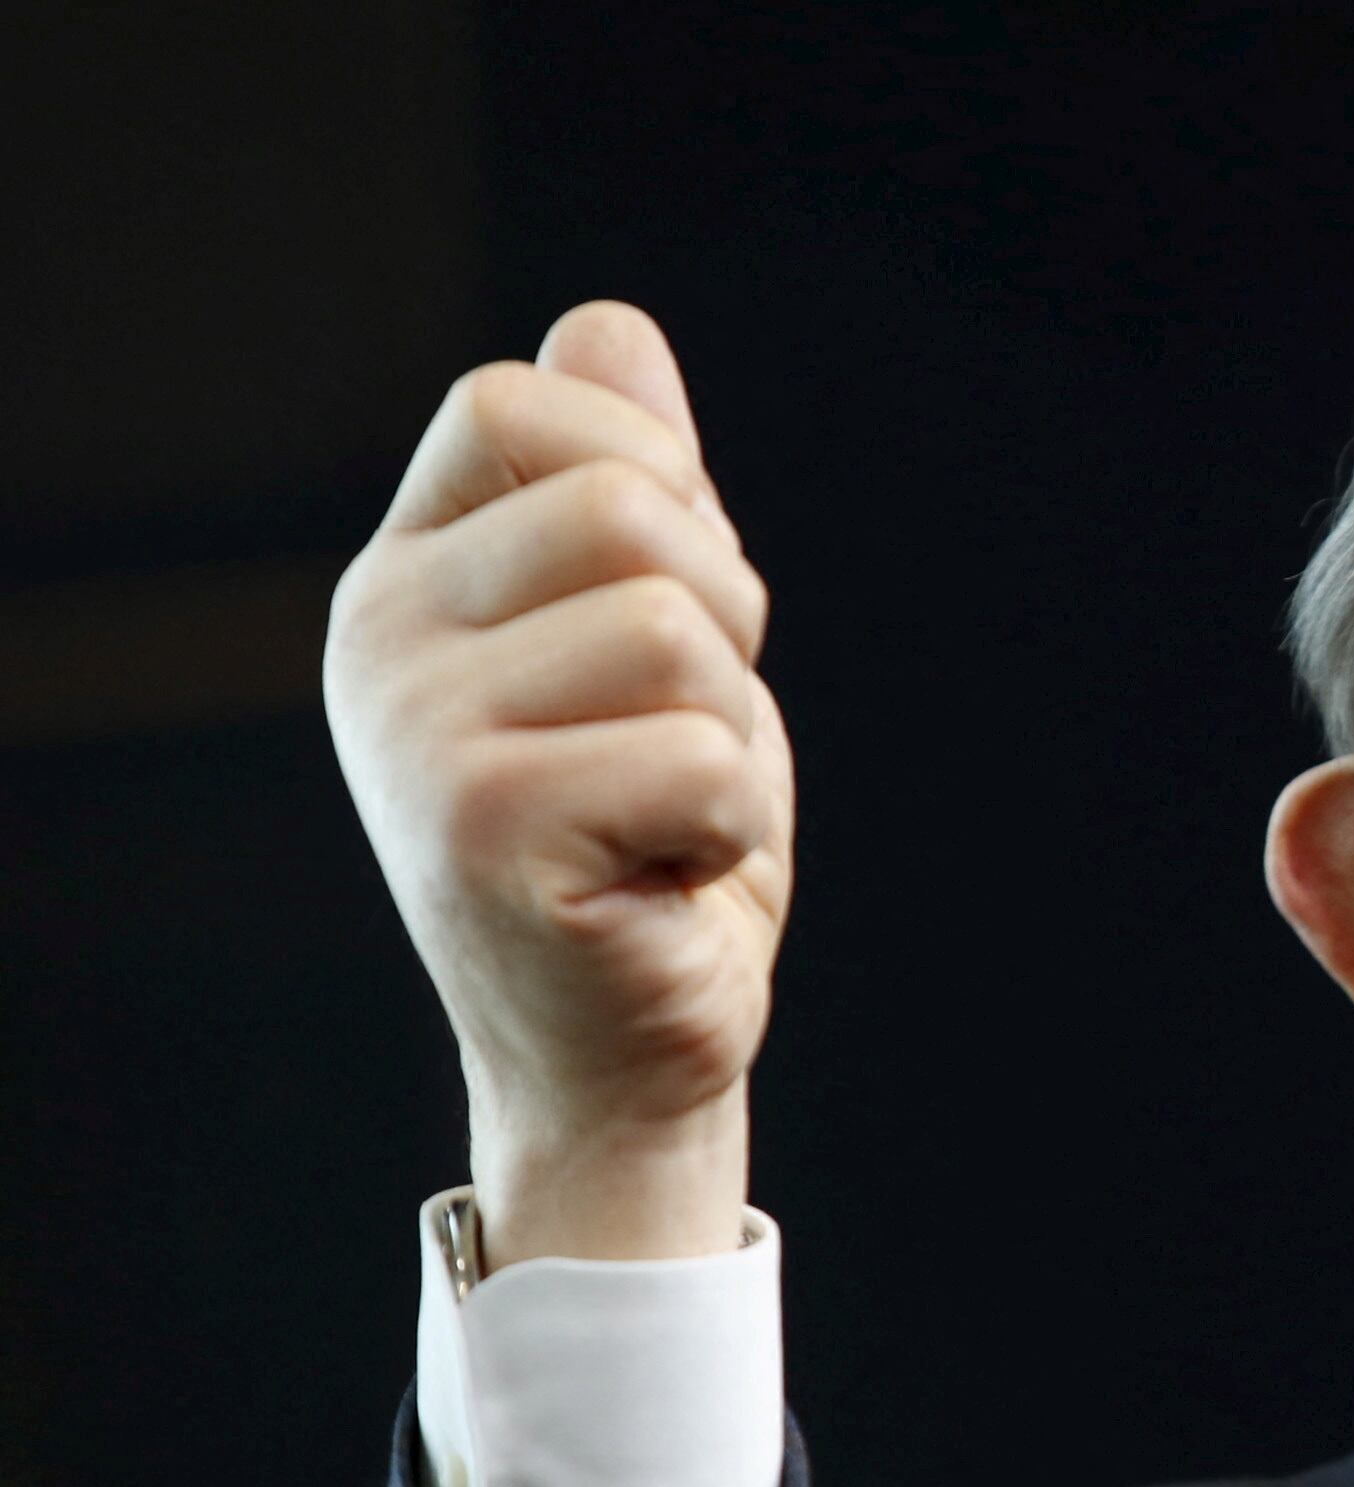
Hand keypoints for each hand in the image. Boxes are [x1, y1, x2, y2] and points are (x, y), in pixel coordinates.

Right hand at [328, 301, 789, 1266]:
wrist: (627, 1055)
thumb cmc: (655, 842)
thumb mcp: (654, 641)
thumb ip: (632, 491)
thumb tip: (611, 324)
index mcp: (409, 575)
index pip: (525, 402)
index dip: (654, 477)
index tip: (666, 606)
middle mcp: (380, 639)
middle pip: (629, 509)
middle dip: (725, 621)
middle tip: (684, 739)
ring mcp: (416, 735)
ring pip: (678, 633)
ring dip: (732, 734)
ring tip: (670, 816)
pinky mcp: (480, 832)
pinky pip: (700, 757)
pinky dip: (730, 825)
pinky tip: (665, 882)